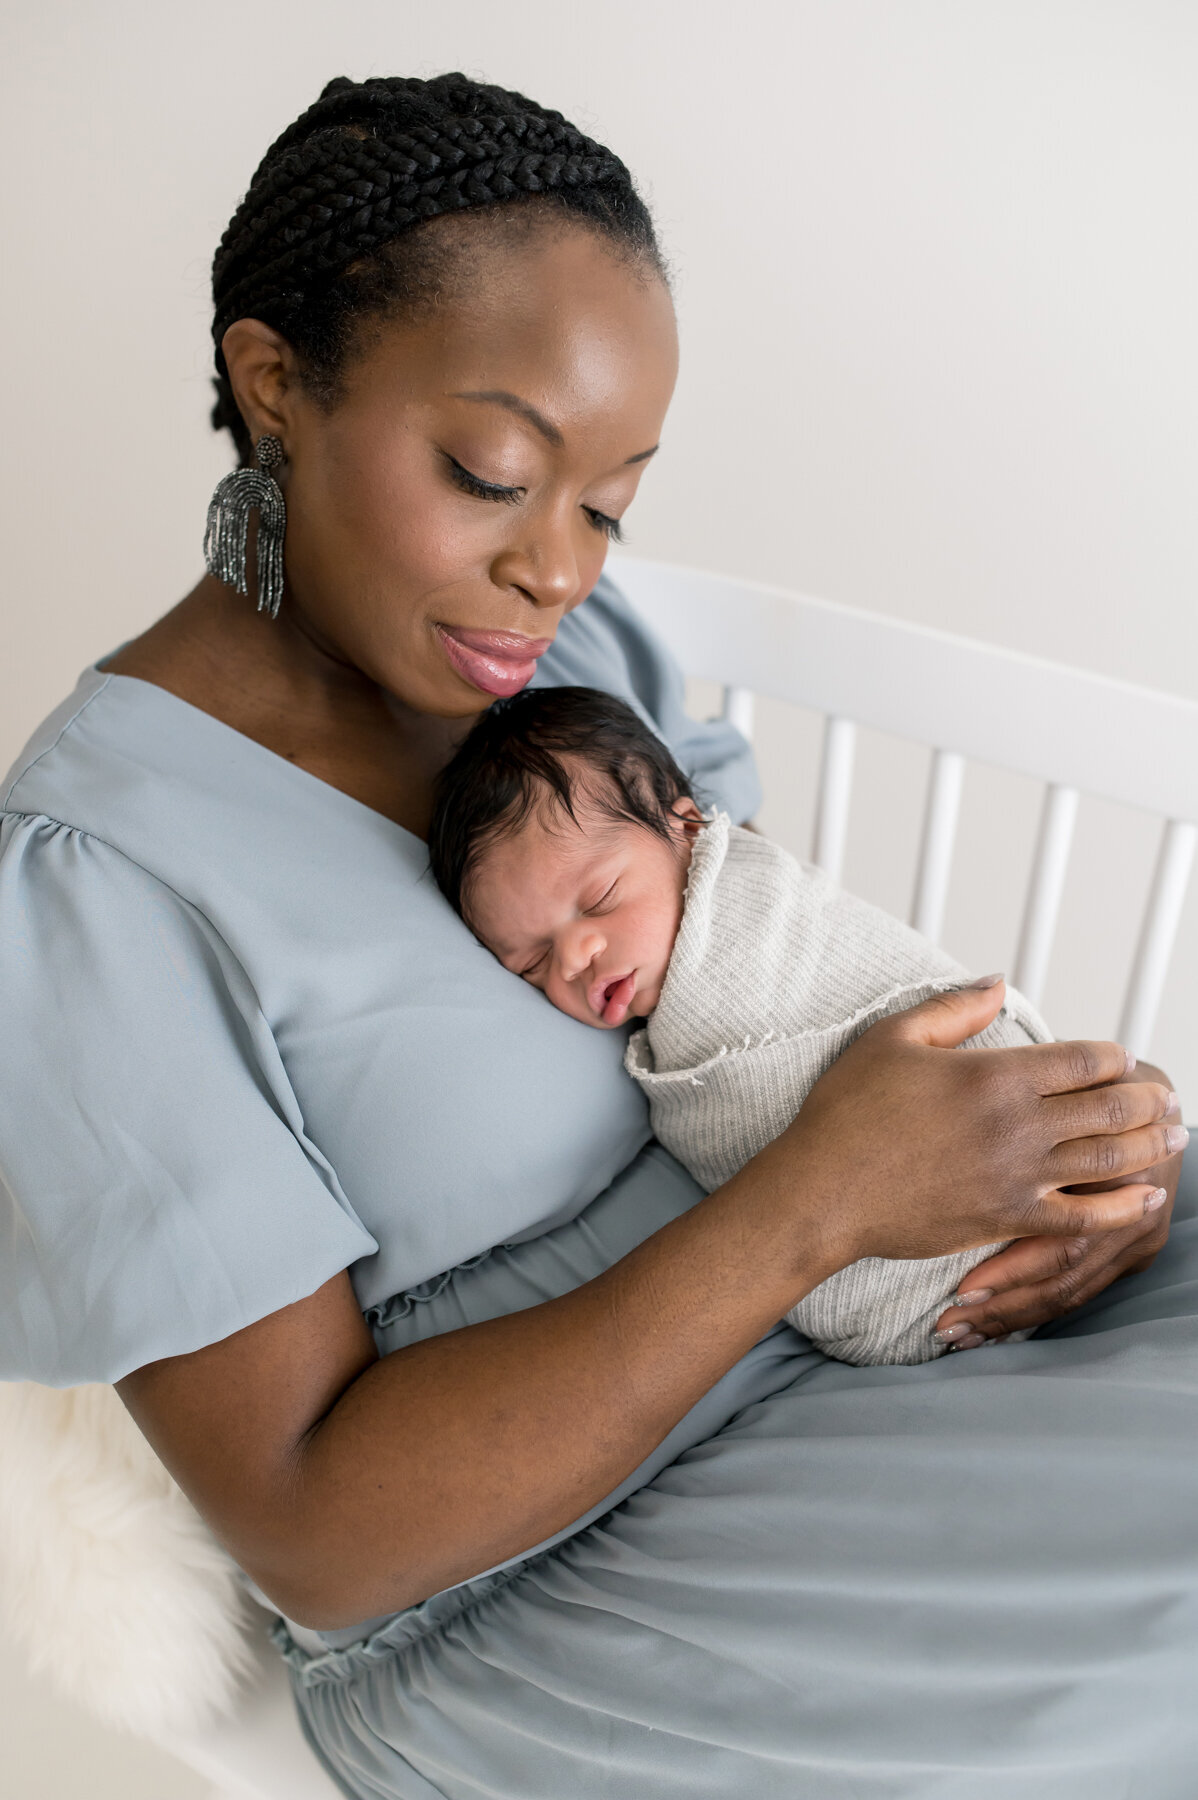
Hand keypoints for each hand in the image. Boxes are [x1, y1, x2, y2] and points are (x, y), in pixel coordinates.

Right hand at [774, 979, 1180, 1278]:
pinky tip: (1145, 1198)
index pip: (1083, 1059)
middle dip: (1148, 1099)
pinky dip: (1121, 1208)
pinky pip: (1082, 1217)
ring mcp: (1017, 1175)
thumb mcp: (892, 1039)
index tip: (1120, 1059)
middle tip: (1167, 1096)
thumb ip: (953, 1009)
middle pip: (1111, 1107)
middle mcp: (1017, 1124)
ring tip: (1174, 1137)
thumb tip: (997, 982)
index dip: (1112, 1057)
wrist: (823, 1190)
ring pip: (1109, 1159)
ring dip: (1150, 1145)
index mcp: (994, 1074)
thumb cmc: (847, 1113)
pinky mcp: (1008, 1217)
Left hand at [933, 1066, 1184, 1347]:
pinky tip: (989, 1327)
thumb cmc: (1096, 1086)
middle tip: (950, 1318)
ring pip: (1069, 1290)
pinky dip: (1032, 1310)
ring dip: (1011, 1313)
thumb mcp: (1073, 1079)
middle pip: (1063, 1269)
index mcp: (1116, 1160)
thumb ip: (1030, 1088)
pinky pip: (1079, 1292)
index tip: (956, 1287)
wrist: (1157, 1100)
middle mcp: (1135, 1206)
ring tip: (958, 1332)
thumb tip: (965, 1075)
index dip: (1006, 1265)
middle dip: (1003, 1301)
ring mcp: (1137, 1234)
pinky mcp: (1133, 1253)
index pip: (1061, 1232)